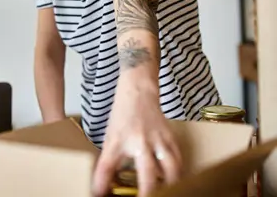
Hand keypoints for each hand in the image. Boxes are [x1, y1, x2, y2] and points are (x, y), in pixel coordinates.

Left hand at [92, 74, 181, 196]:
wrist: (138, 93)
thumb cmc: (122, 117)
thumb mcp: (110, 139)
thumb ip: (109, 163)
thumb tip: (103, 187)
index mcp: (118, 141)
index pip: (107, 166)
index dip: (102, 183)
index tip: (100, 195)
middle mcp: (139, 141)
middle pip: (147, 173)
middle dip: (148, 192)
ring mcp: (158, 140)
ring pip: (170, 168)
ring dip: (170, 185)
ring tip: (166, 193)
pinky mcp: (171, 139)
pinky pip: (179, 161)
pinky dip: (178, 174)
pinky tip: (176, 182)